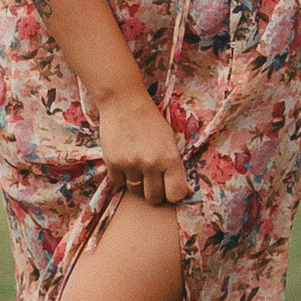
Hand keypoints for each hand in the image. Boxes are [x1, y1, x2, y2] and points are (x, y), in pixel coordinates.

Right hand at [97, 86, 189, 208]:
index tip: (169, 187)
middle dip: (154, 190)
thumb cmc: (151, 123)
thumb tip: (187, 194)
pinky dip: (123, 177)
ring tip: (138, 165)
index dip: (173, 194)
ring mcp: (130, 164)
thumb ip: (177, 169)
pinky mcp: (112, 162)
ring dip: (137, 183)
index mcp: (170, 159)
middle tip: (152, 176)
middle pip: (154, 198)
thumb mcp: (170, 142)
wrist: (123, 102)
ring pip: (135, 191)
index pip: (175, 195)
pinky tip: (125, 161)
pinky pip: (119, 183)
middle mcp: (151, 163)